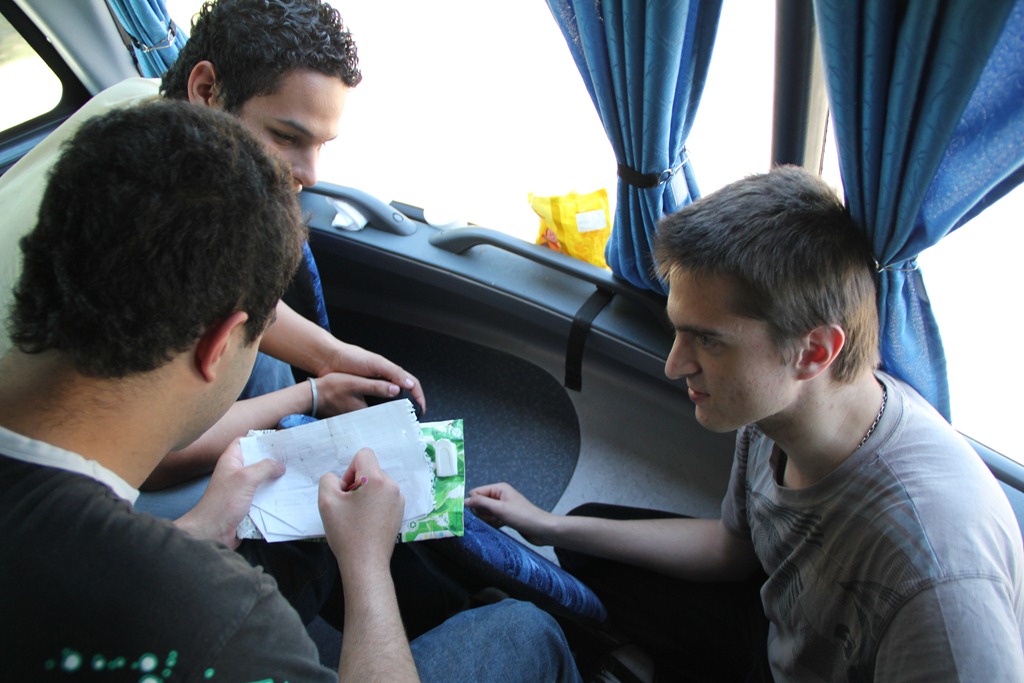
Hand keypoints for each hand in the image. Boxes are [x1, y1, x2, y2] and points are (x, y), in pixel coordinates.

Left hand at [174, 440, 284, 547]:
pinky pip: (263, 496)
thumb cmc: (224, 502)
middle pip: (257, 461)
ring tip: (295, 475)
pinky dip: (274, 495)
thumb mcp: (245, 478)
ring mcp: (242, 490)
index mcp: (231, 461)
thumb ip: (265, 468)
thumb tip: (280, 466)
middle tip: (293, 458)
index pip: (244, 442)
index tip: (278, 441)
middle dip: (273, 460)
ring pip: (262, 479)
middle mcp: (236, 473)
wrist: (212, 533)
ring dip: (276, 479)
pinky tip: (288, 494)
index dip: (259, 439)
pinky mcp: (248, 505)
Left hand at [316, 341, 425, 413]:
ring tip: (397, 422)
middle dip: (410, 406)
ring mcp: (375, 387)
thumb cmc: (353, 358)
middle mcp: (385, 380)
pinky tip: (379, 419)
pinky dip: (381, 412)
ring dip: (395, 410)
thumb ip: (393, 373)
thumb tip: (410, 385)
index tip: (421, 409)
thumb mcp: (376, 364)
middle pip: (404, 394)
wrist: (329, 360)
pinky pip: (376, 406)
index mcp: (391, 371)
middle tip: (411, 419)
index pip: (411, 384)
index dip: (419, 396)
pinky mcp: (364, 394)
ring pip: (390, 401)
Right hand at [318, 448, 404, 576]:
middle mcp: (392, 486)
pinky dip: (373, 504)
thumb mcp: (327, 502)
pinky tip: (366, 523)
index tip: (345, 492)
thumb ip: (328, 480)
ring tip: (356, 516)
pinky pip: (383, 497)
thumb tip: (340, 481)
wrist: (365, 564)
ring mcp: (399, 500)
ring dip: (364, 494)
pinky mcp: (399, 512)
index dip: (349, 470)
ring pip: (376, 484)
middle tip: (347, 507)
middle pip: (370, 470)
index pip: (363, 455)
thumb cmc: (347, 533)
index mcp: (377, 480)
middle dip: (356, 483)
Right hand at [464, 482, 553, 545]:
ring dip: (489, 520)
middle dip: (483, 513)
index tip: (482, 512)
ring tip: (501, 521)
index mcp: (499, 488)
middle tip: (495, 517)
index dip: (475, 503)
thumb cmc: (523, 516)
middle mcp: (500, 496)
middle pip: (479, 503)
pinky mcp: (505, 517)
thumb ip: (481, 503)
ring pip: (485, 513)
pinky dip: (494, 523)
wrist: (541, 529)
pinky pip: (491, 519)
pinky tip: (502, 525)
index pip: (476, 492)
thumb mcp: (500, 509)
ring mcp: (502, 506)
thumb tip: (464, 501)